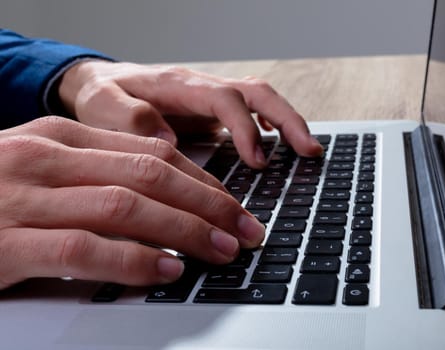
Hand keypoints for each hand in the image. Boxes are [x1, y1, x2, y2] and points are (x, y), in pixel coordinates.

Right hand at [0, 117, 264, 289]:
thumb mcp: (45, 170)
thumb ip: (100, 175)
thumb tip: (169, 194)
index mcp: (61, 138)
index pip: (154, 154)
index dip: (205, 182)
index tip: (236, 206)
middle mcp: (45, 159)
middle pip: (151, 177)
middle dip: (211, 205)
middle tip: (247, 230)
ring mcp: (22, 199)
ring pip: (127, 208)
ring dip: (186, 231)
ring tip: (223, 250)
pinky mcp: (4, 244)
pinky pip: (84, 250)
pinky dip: (132, 261)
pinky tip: (166, 271)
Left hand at [58, 60, 322, 168]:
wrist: (102, 83)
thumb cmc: (103, 95)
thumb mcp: (102, 105)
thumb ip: (130, 118)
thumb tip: (169, 140)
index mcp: (180, 86)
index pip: (226, 100)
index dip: (247, 128)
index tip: (258, 160)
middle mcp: (202, 88)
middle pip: (257, 92)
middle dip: (287, 120)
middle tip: (310, 150)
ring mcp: (210, 99)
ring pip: (261, 100)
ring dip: (288, 123)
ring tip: (309, 150)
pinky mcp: (212, 112)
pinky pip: (252, 113)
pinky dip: (272, 126)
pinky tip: (280, 146)